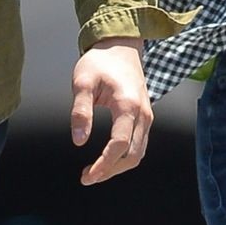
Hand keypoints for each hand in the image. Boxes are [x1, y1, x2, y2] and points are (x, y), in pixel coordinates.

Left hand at [70, 37, 151, 185]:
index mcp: (127, 105)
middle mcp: (142, 114)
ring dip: (118, 167)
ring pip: (138, 153)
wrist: (120, 47)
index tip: (87, 175)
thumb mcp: (82, 82)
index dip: (104, 164)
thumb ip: (80, 111)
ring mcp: (147, 116)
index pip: (119, 144)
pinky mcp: (145, 118)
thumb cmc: (100, 63)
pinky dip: (125, 157)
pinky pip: (139, 145)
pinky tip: (107, 159)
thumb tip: (79, 141)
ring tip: (94, 171)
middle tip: (87, 177)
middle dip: (110, 171)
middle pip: (132, 155)